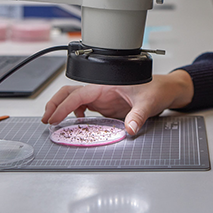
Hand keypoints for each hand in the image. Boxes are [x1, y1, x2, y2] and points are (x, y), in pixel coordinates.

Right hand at [41, 70, 193, 135]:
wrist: (166, 88)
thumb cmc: (158, 87)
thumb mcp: (149, 102)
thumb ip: (138, 115)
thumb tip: (130, 129)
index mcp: (107, 83)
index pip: (79, 94)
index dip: (63, 106)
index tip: (53, 117)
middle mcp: (102, 88)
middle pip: (70, 92)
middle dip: (55, 103)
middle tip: (46, 119)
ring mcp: (102, 96)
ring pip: (75, 98)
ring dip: (63, 107)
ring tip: (53, 121)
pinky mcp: (106, 103)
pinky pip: (85, 106)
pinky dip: (75, 112)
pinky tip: (75, 121)